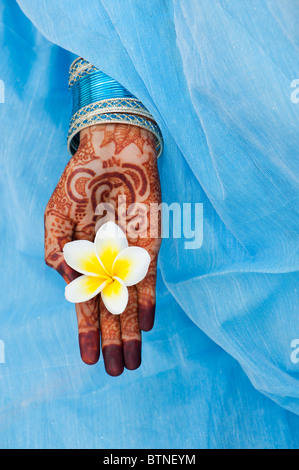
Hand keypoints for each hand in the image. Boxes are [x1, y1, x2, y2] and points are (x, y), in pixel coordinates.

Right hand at [44, 123, 161, 375]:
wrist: (114, 151)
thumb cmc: (81, 180)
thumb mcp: (56, 214)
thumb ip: (57, 248)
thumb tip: (67, 281)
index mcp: (84, 259)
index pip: (86, 302)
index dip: (87, 330)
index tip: (88, 357)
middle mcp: (107, 263)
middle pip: (110, 309)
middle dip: (111, 341)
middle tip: (114, 371)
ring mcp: (129, 256)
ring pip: (130, 300)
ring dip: (131, 331)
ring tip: (131, 361)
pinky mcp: (148, 244)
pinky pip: (149, 277)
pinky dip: (149, 300)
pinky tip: (148, 324)